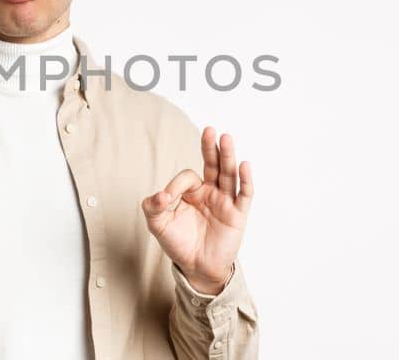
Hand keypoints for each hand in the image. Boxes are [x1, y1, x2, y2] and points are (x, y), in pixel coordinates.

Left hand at [142, 126, 254, 293]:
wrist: (197, 268)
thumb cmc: (178, 243)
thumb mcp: (158, 224)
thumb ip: (153, 207)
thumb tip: (160, 195)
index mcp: (192, 191)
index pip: (188, 176)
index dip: (176, 185)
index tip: (166, 199)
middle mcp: (211, 192)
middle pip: (213, 165)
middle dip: (210, 148)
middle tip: (210, 130)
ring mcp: (225, 202)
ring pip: (228, 174)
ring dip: (228, 156)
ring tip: (226, 138)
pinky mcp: (238, 215)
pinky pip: (244, 195)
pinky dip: (245, 180)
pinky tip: (244, 165)